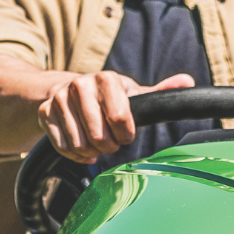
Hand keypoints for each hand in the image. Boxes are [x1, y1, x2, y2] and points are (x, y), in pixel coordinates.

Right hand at [37, 72, 196, 161]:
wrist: (64, 90)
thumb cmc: (105, 97)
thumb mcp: (131, 93)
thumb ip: (158, 91)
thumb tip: (188, 82)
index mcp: (107, 79)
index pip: (120, 118)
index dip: (125, 134)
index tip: (126, 135)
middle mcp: (81, 85)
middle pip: (99, 135)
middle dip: (108, 146)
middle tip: (110, 143)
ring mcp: (60, 98)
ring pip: (80, 143)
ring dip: (91, 152)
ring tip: (95, 145)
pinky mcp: (45, 113)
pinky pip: (63, 146)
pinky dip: (75, 154)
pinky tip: (82, 149)